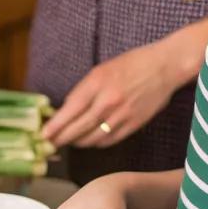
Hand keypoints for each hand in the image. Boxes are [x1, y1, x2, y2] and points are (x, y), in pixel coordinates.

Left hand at [45, 38, 179, 147]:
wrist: (164, 66)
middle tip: (51, 144)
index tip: (43, 134)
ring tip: (70, 141)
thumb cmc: (132, 64)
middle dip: (62, 138)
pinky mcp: (134, 124)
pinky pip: (110, 140)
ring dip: (78, 142)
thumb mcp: (102, 70)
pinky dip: (97, 143)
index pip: (70, 110)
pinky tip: (90, 141)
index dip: (55, 126)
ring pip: (93, 138)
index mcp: (97, 82)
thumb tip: (66, 110)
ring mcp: (122, 114)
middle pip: (78, 128)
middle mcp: (108, 101)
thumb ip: (84, 90)